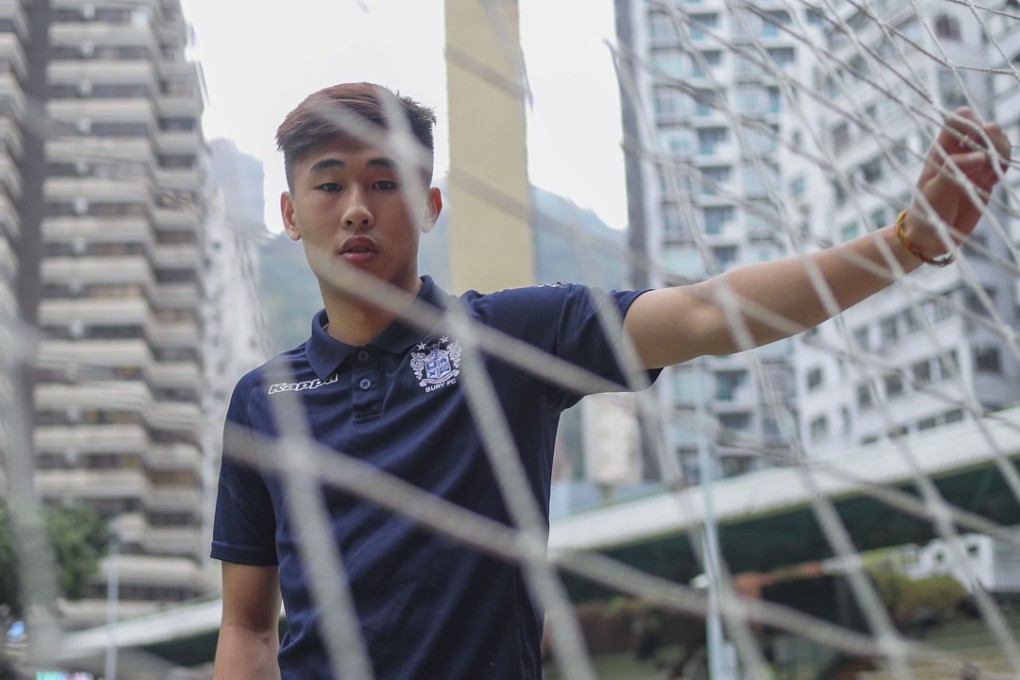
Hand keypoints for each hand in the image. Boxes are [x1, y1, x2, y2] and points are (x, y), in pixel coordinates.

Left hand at [904, 107, 1011, 256]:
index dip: (973, 122)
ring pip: (999, 143)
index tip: (974, 143)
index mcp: (942, 149)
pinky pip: (1003, 162)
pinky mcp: (986, 177)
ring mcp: (975, 164)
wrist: (933, 236)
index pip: (961, 118)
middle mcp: (960, 152)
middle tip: (986, 162)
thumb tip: (980, 156)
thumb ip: (955, 170)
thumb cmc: (927, 211)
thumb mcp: (935, 192)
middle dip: (992, 139)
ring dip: (1002, 153)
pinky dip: (1004, 167)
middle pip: (986, 127)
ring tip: (989, 175)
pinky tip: (992, 181)